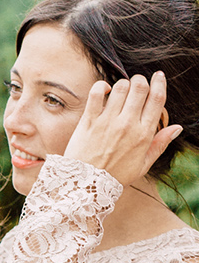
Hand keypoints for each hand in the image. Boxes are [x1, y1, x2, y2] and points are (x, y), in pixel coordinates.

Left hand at [63, 72, 181, 187]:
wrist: (86, 186)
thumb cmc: (115, 177)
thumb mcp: (143, 165)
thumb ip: (160, 144)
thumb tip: (177, 128)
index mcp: (143, 134)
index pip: (157, 99)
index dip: (159, 83)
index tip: (158, 76)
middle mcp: (127, 125)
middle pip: (140, 87)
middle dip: (141, 81)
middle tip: (137, 84)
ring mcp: (107, 122)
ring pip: (121, 86)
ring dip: (123, 84)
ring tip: (120, 91)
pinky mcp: (89, 121)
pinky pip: (97, 93)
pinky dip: (101, 86)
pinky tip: (104, 91)